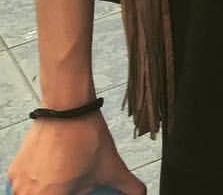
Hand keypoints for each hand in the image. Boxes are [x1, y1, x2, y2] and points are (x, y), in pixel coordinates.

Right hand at [6, 112, 144, 193]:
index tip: (85, 191)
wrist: (67, 105)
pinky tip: (60, 165)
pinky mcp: (15, 169)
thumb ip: (128, 186)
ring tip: (71, 171)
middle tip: (80, 179)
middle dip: (70, 191)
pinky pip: (27, 184)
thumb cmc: (85, 134)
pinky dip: (42, 180)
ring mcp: (18, 182)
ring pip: (39, 193)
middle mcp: (27, 194)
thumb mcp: (111, 165)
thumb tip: (139, 194)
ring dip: (56, 187)